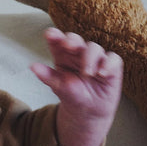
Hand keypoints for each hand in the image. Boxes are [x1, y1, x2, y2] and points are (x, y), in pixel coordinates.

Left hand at [30, 28, 122, 145]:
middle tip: (68, 46)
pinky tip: (102, 73)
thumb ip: (47, 76)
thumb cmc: (71, 94)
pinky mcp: (111, 66)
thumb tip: (32, 66)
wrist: (88, 110)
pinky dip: (108, 64)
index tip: (50, 35)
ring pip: (94, 48)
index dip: (54, 35)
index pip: (57, 40)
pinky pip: (113, 59)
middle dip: (72, 40)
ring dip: (89, 58)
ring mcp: (96, 58)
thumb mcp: (58, 86)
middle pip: (75, 39)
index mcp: (62, 55)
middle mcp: (79, 53)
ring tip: (87, 73)